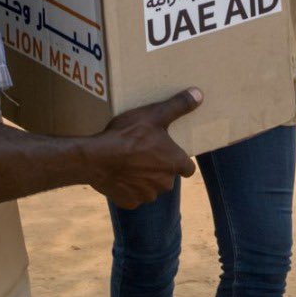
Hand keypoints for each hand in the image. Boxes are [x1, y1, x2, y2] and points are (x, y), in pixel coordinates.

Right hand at [86, 89, 200, 208]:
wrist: (96, 158)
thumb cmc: (128, 135)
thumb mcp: (154, 114)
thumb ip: (178, 106)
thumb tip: (199, 94)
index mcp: (174, 163)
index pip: (188, 168)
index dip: (180, 160)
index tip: (169, 152)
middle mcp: (165, 183)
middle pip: (167, 177)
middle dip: (158, 167)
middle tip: (144, 152)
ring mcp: (146, 195)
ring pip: (150, 187)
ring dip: (143, 178)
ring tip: (129, 162)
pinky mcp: (129, 202)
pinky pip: (132, 195)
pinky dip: (127, 187)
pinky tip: (118, 173)